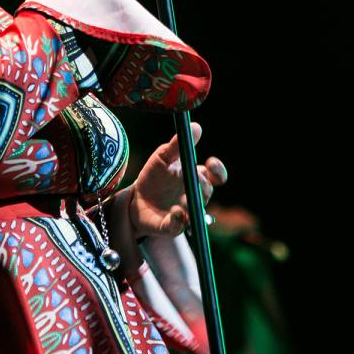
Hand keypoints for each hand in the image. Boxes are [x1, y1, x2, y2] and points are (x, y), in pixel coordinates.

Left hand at [128, 122, 228, 237]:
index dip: (218, 171)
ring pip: (195, 211)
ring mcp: (184, 212)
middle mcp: (194, 196)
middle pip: (206, 192)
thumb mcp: (163, 157)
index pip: (216, 176)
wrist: (136, 199)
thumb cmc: (155, 176)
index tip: (210, 163)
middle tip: (196, 178)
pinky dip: (178, 220)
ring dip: (192, 204)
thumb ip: (177, 145)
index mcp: (195, 178)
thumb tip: (196, 126)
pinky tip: (175, 212)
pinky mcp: (170, 226)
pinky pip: (178, 227)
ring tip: (185, 199)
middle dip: (202, 185)